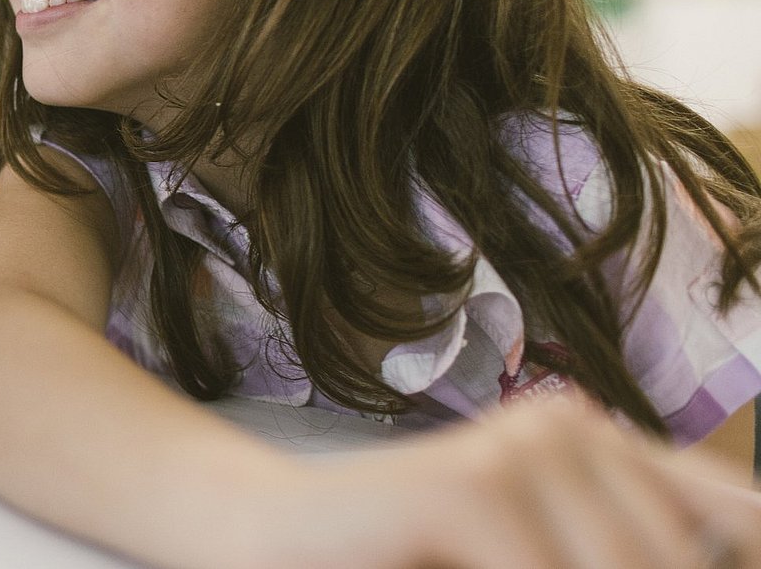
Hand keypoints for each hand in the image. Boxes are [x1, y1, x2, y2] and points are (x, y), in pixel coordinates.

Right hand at [261, 397, 760, 568]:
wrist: (268, 536)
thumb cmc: (403, 559)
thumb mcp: (534, 561)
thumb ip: (614, 553)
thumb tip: (712, 561)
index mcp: (597, 441)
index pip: (738, 514)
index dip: (741, 559)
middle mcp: (571, 427)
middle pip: (671, 560)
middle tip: (512, 568)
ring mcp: (521, 449)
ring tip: (470, 566)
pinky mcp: (472, 487)